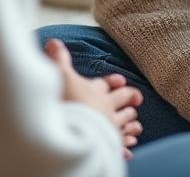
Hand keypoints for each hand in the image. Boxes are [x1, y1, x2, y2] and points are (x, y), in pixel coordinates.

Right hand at [45, 39, 142, 157]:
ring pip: (126, 123)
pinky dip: (126, 146)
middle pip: (122, 101)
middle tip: (135, 100)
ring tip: (136, 125)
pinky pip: (122, 146)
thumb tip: (54, 41)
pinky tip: (130, 149)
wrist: (76, 132)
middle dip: (128, 100)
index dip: (112, 82)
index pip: (106, 84)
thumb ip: (58, 60)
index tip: (120, 81)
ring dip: (131, 123)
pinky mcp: (110, 146)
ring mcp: (110, 128)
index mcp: (96, 91)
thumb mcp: (60, 76)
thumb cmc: (68, 101)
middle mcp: (107, 108)